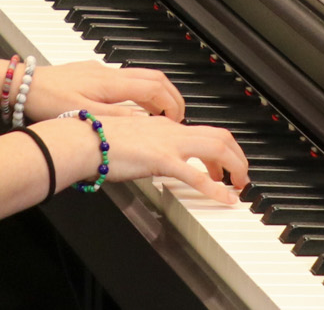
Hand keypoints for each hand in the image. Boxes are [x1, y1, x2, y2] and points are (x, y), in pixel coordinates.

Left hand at [23, 61, 183, 122]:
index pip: (154, 88)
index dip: (171, 105)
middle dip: (171, 96)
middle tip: (177, 115)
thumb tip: (143, 124)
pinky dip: (139, 92)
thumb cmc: (46, 100)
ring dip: (156, 93)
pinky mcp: (92, 73)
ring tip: (160, 115)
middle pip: (154, 77)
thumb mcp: (83, 115)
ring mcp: (101, 71)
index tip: (177, 121)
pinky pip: (126, 79)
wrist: (23, 85)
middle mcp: (109, 73)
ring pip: (140, 76)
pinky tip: (133, 107)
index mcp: (110, 83)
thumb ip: (115, 119)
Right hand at [77, 113, 249, 204]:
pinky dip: (215, 187)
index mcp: (164, 125)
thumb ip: (146, 146)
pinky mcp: (160, 159)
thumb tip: (153, 159)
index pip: (204, 131)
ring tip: (238, 186)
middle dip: (237, 157)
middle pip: (220, 135)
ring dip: (234, 167)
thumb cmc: (97, 142)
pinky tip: (224, 198)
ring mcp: (168, 143)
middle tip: (240, 177)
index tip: (223, 167)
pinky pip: (195, 174)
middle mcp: (170, 129)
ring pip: (216, 147)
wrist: (83, 140)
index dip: (222, 149)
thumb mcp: (131, 140)